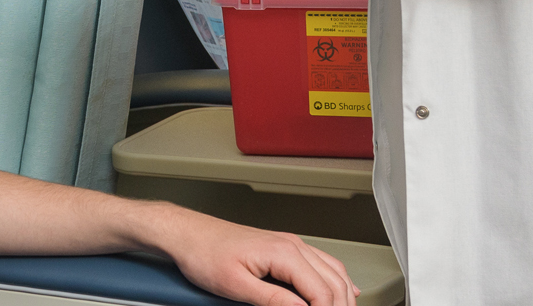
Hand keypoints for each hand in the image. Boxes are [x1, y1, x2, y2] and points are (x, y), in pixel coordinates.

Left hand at [142, 205, 358, 305]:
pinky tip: (343, 290)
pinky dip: (337, 280)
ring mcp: (291, 244)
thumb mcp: (235, 285)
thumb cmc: (205, 254)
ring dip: (343, 295)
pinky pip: (323, 263)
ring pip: (334, 270)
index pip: (322, 291)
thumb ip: (272, 300)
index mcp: (284, 253)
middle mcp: (293, 245)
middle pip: (334, 281)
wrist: (189, 235)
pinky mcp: (285, 247)